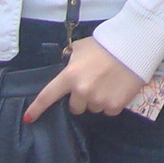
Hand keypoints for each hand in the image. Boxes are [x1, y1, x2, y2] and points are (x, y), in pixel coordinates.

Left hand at [23, 37, 143, 119]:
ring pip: (94, 108)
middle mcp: (82, 91)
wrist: (135, 44)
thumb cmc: (106, 43)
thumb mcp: (81, 47)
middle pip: (75, 107)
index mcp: (70, 76)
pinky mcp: (115, 105)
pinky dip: (113, 102)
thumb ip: (70, 59)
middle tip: (95, 83)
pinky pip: (109, 110)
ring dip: (99, 99)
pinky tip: (118, 88)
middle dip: (82, 98)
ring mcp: (98, 99)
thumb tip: (66, 66)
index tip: (28, 118)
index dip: (36, 109)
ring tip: (110, 82)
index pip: (47, 96)